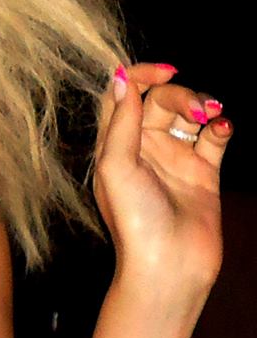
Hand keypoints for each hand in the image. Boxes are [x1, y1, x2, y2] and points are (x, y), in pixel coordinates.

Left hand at [92, 63, 231, 308]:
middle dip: (179, 95)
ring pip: (187, 115)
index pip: (121, 95)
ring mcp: (173, 158)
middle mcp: (142, 146)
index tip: (164, 71)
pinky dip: (220, 126)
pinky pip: (212, 138)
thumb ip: (121, 121)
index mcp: (114, 143)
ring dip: (201, 105)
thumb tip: (120, 78)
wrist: (169, 266)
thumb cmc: (134, 218)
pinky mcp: (203, 172)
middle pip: (158, 101)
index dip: (139, 76)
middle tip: (196, 110)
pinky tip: (223, 127)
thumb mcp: (116, 165)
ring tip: (212, 115)